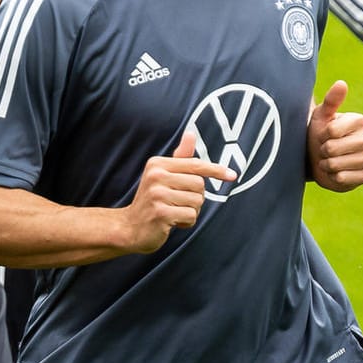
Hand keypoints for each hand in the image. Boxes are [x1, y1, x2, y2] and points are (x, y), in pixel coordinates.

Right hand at [120, 130, 234, 253]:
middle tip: (178, 204)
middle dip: (196, 198)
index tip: (233, 175)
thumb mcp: (164, 176)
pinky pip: (190, 216)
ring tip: (174, 213)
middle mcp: (156, 176)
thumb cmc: (152, 201)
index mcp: (158, 164)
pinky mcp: (160, 213)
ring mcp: (157, 194)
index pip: (195, 165)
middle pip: (199, 185)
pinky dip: (186, 223)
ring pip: (197, 202)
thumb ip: (180, 158)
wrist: (129, 228)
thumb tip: (191, 133)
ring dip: (191, 212)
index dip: (216, 170)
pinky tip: (172, 223)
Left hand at [307, 80, 362, 190]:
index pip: (333, 129)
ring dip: (326, 164)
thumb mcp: (321, 116)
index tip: (323, 134)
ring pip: (339, 164)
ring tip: (328, 161)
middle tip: (324, 149)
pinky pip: (345, 179)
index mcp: (359, 121)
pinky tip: (335, 173)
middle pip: (334, 148)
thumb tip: (342, 83)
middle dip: (323, 150)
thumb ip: (331, 100)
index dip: (322, 134)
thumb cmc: (319, 134)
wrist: (318, 160)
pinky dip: (334, 177)